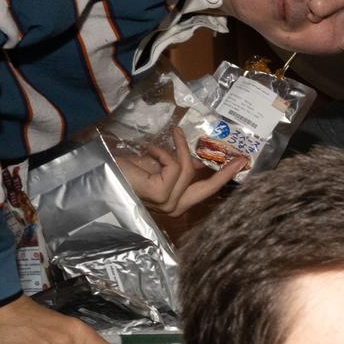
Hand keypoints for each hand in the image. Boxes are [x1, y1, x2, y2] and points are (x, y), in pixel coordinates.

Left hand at [117, 126, 247, 216]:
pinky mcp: (161, 194)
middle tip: (240, 158)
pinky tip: (148, 150)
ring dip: (176, 148)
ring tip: (167, 136)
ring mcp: (169, 204)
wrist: (102, 173)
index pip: (206, 189)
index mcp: (177, 202)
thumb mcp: (158, 165)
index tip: (242, 163)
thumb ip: (177, 165)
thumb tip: (196, 159)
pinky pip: (174, 166)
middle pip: (207, 188)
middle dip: (224, 172)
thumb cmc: (125, 170)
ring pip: (187, 170)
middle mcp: (176, 207)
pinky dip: (163, 153)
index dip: (223, 176)